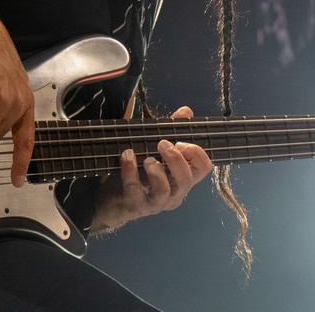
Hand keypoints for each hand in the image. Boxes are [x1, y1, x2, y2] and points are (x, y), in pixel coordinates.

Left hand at [91, 105, 213, 231]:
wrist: (111, 201)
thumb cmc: (137, 174)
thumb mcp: (154, 150)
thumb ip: (170, 131)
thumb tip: (186, 111)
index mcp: (180, 180)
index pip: (203, 168)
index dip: (197, 153)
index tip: (180, 141)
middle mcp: (172, 194)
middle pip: (186, 179)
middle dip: (176, 158)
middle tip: (162, 143)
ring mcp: (154, 202)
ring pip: (163, 190)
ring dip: (156, 170)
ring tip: (146, 158)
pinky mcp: (133, 205)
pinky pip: (134, 189)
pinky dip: (130, 169)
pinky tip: (127, 155)